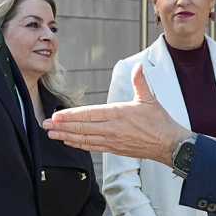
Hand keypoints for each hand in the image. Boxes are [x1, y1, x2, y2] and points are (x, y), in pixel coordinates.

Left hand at [44, 63, 191, 163]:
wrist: (169, 144)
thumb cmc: (159, 121)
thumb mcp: (149, 98)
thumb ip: (140, 82)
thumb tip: (139, 66)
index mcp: (119, 114)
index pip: (89, 114)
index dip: (71, 116)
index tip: (56, 115)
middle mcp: (113, 129)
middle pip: (82, 128)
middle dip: (62, 126)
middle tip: (46, 125)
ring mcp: (112, 141)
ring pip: (84, 139)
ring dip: (66, 136)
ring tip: (52, 134)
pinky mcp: (114, 149)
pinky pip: (93, 147)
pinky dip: (79, 144)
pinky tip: (69, 142)